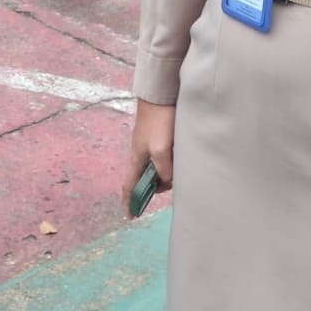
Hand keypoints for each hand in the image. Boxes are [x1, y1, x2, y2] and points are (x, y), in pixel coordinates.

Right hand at [123, 100, 175, 215]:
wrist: (160, 94)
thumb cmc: (158, 122)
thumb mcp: (160, 150)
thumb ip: (164, 169)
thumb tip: (167, 180)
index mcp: (137, 159)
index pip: (128, 185)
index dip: (128, 202)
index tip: (131, 216)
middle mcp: (141, 154)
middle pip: (146, 178)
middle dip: (155, 187)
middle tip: (171, 188)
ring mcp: (149, 144)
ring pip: (157, 167)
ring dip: (166, 174)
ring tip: (181, 173)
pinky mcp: (159, 136)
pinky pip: (164, 157)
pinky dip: (171, 163)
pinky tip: (182, 160)